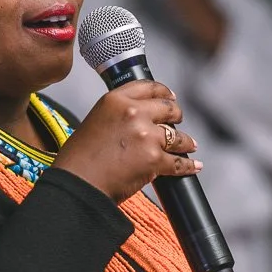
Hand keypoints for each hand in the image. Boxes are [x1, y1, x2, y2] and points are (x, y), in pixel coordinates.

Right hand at [54, 80, 199, 203]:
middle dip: (176, 117)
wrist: (78, 183)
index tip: (171, 97)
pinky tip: (194, 166)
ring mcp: (146, 136)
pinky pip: (179, 162)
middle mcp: (133, 113)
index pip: (149, 87)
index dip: (164, 92)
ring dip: (186, 142)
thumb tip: (139, 119)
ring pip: (178, 136)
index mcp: (116, 100)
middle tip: (177, 122)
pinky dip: (188, 166)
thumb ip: (118, 114)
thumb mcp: (95, 120)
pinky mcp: (155, 159)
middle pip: (168, 109)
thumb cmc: (79, 158)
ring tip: (189, 146)